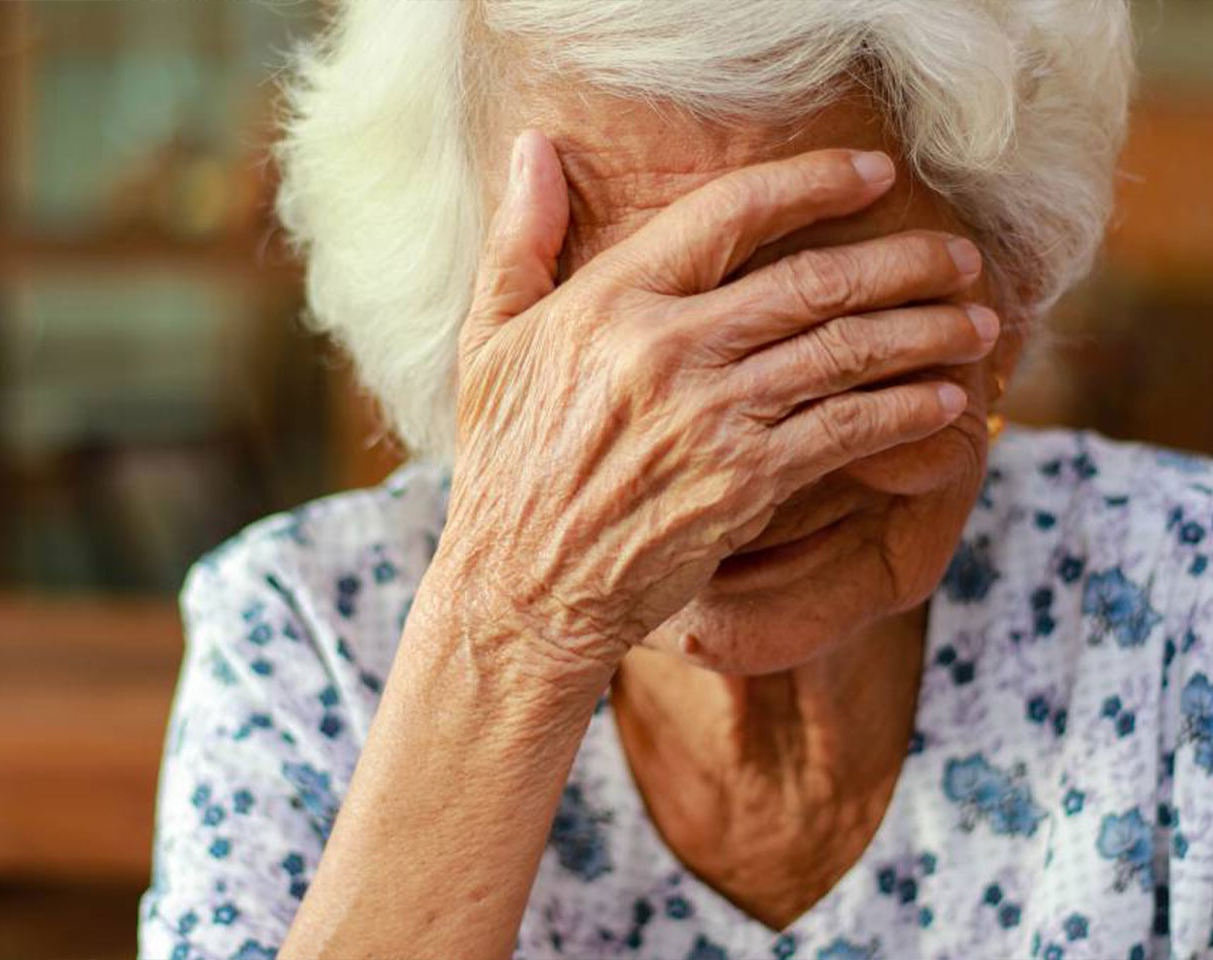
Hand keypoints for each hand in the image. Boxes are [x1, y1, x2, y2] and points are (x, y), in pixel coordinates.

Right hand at [429, 129, 996, 674]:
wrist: (522, 587)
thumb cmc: (505, 465)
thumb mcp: (489, 345)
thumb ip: (520, 244)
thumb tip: (533, 150)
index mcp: (608, 304)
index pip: (728, 215)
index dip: (813, 184)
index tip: (873, 175)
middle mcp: (665, 350)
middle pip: (813, 282)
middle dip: (904, 261)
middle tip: (958, 256)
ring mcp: (710, 419)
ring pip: (845, 353)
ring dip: (924, 331)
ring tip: (975, 320)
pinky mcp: (743, 484)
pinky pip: (846, 432)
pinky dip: (904, 412)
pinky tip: (943, 401)